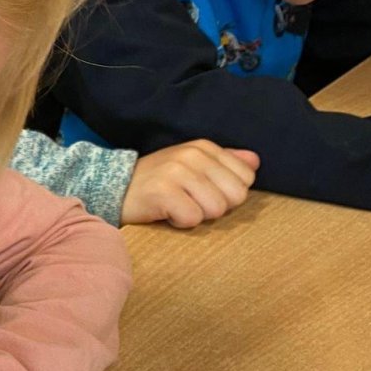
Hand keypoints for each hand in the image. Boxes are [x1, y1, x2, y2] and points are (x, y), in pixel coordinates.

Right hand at [121, 140, 259, 226]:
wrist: (115, 188)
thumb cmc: (159, 181)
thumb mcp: (192, 165)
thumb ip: (225, 162)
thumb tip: (255, 162)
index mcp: (204, 147)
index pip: (245, 179)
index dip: (228, 194)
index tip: (204, 193)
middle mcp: (192, 155)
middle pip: (235, 196)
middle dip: (216, 207)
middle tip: (191, 203)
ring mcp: (176, 172)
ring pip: (216, 209)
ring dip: (197, 216)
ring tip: (178, 208)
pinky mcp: (162, 192)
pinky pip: (192, 218)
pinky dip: (181, 223)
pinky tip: (168, 214)